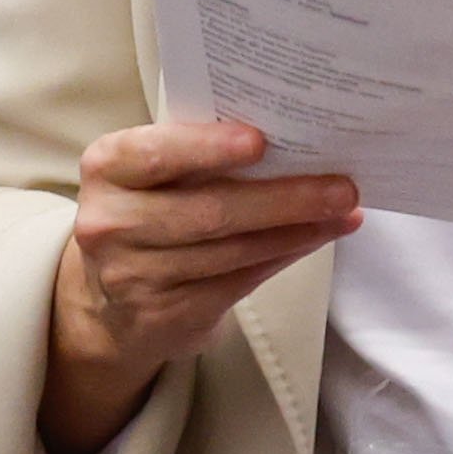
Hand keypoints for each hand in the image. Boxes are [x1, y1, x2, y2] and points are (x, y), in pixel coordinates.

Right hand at [45, 117, 356, 453]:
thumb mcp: (162, 174)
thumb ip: (208, 155)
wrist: (118, 297)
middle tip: (344, 188)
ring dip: (299, 230)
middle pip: (210, 210)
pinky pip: (240, 281)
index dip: (207, 148)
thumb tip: (301, 143)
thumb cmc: (156, 211)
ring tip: (344, 211)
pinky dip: (287, 255)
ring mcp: (134, 272)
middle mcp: (111, 221)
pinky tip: (319, 238)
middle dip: (286, 199)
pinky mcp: (166, 312)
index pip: (153, 153)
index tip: (260, 141)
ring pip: (234, 249)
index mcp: (108, 168)